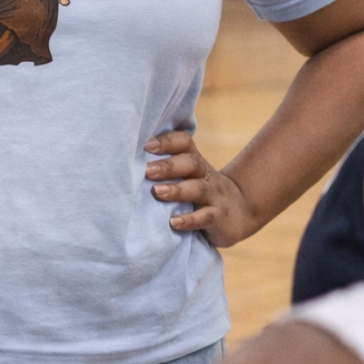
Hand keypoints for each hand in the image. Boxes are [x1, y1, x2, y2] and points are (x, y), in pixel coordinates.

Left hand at [144, 131, 250, 246]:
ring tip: (157, 192)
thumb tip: (124, 160)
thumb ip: (165, 166)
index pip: (184, 142)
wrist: (239, 211)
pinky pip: (206, 217)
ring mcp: (214, 195)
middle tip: (147, 170)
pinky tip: (174, 222)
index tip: (146, 145)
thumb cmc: (198, 190)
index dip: (167, 141)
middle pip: (191, 163)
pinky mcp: (219, 218)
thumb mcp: (187, 175)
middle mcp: (205, 174)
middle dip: (168, 166)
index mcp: (194, 161)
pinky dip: (189, 220)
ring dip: (176, 190)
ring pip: (198, 189)